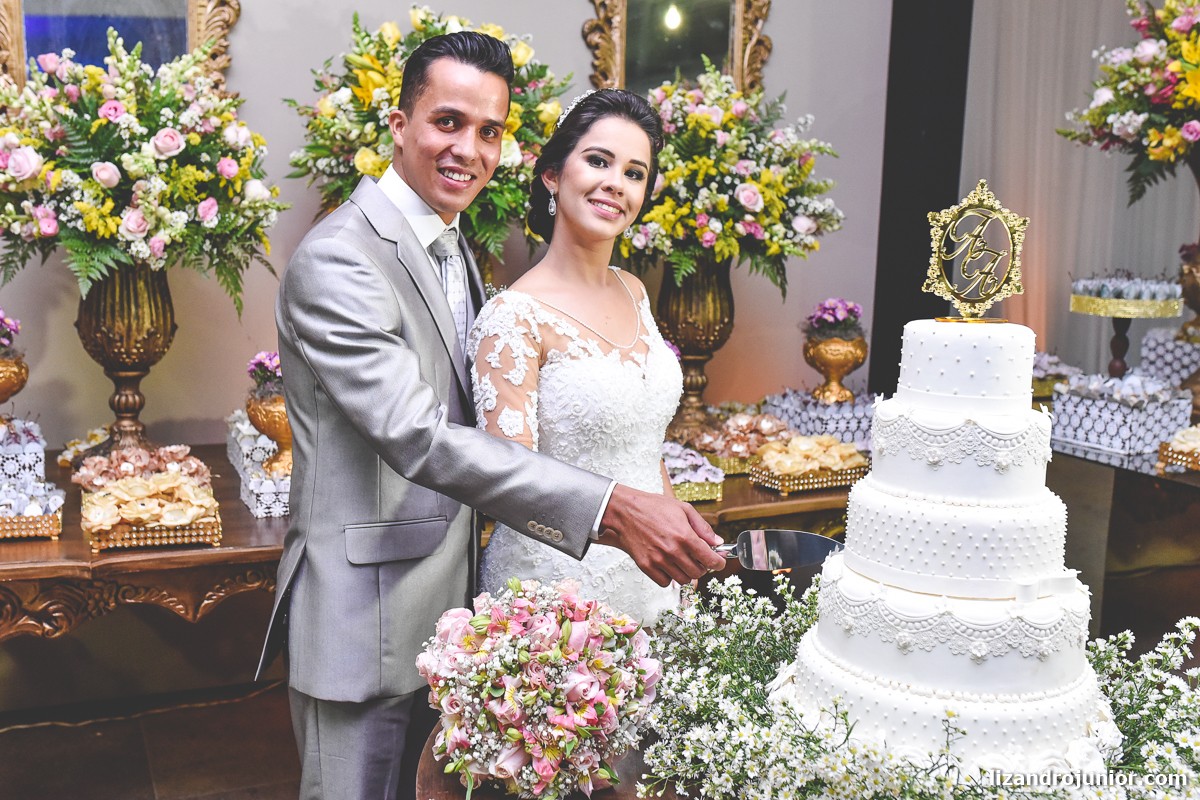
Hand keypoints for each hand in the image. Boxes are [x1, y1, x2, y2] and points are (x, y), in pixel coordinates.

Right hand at [597, 484, 724, 585]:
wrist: (625, 512)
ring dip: (686, 572)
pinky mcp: (647, 567)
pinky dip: (670, 577)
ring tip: (682, 560)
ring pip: (683, 580)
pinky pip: (666, 583)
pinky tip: (668, 564)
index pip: (710, 559)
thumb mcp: (683, 509)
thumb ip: (703, 527)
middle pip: (698, 572)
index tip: (718, 561)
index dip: (718, 563)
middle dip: (702, 566)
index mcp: (685, 536)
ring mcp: (659, 561)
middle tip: (698, 558)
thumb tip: (717, 542)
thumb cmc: (653, 507)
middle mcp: (673, 551)